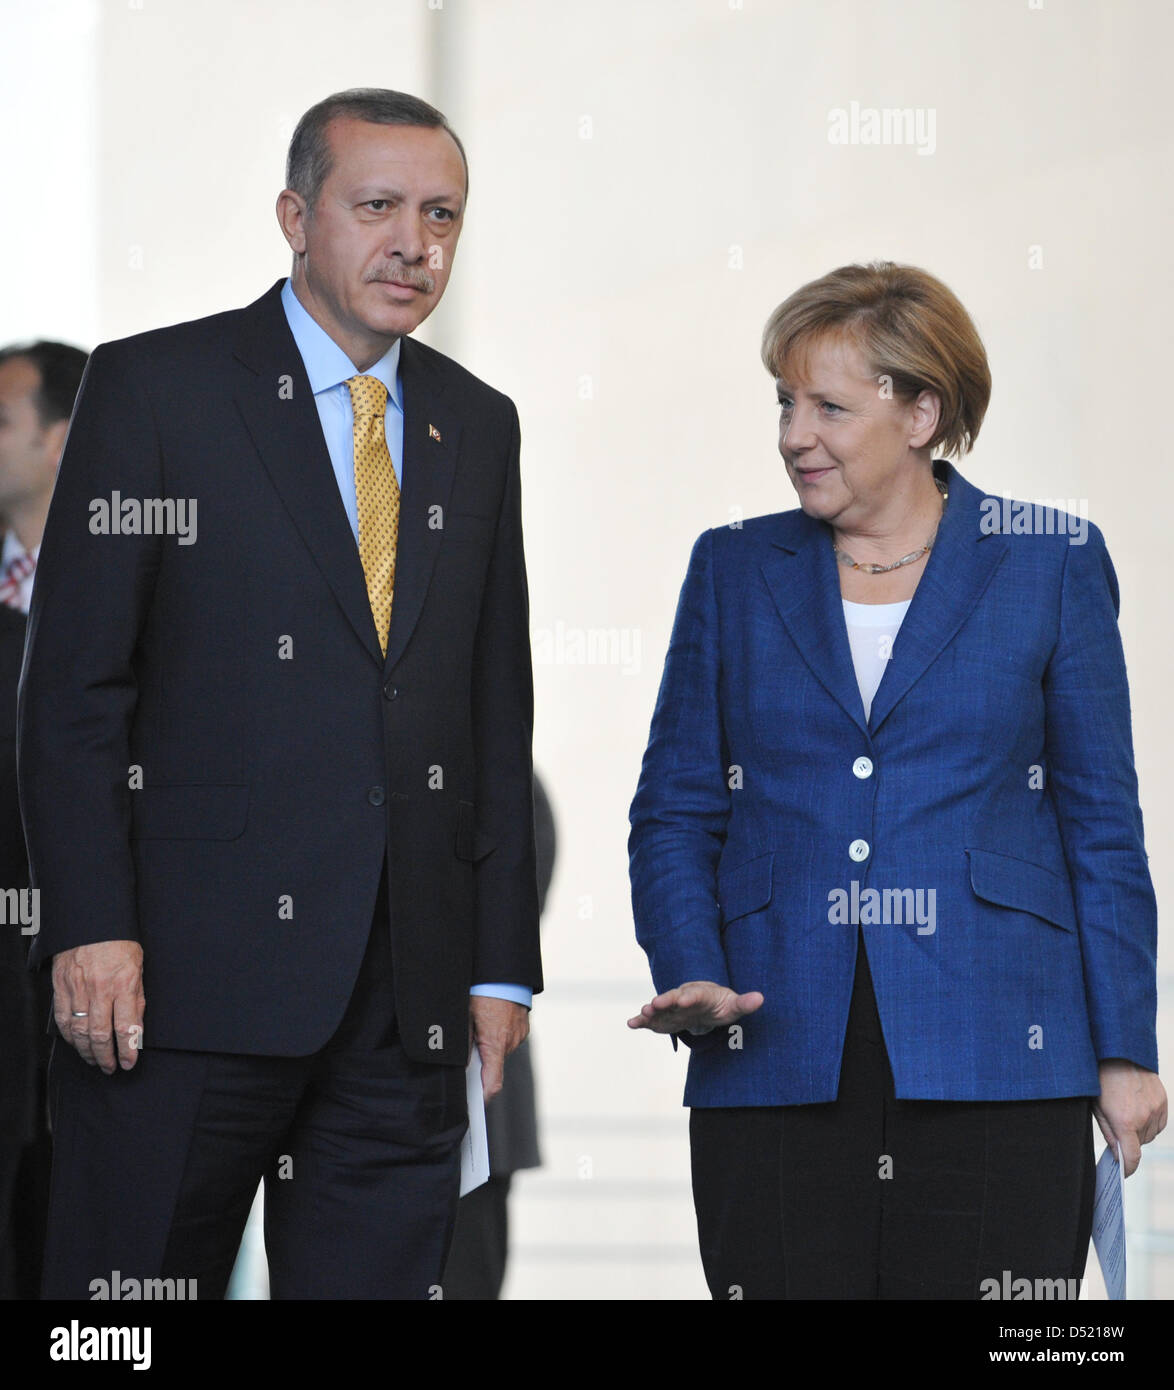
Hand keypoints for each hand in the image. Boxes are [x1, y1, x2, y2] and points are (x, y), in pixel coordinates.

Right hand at [52, 940, 144, 1074]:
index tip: (129, 1062)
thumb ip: (136, 999)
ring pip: (79, 1031)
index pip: (126, 1027)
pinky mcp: (61, 987)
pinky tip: (76, 1043)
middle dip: (106, 1056)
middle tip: (110, 1067)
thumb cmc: (120, 943)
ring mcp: (77, 989)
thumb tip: (136, 1028)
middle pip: (99, 1034)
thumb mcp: (138, 968)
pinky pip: (64, 1018)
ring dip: (87, 1051)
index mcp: (123, 983)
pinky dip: (69, 1036)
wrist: (92, 921)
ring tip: (95, 1060)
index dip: (127, 1050)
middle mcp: (99, 989)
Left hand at [469, 996, 528, 1101]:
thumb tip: (461, 1066)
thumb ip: (463, 1045)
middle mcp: (510, 1042)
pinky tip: (490, 1021)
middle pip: (494, 1065)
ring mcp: (519, 1035)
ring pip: (501, 1051)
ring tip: (480, 1027)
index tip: (475, 1101)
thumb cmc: (482, 992)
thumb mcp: (464, 1017)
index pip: (492, 1082)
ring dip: (490, 1047)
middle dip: (482, 1062)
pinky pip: (509, 1039)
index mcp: (495, 1043)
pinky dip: (499, 1037)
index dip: (483, 1096)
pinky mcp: (523, 1027)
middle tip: (469, 1049)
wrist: (504, 972)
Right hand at [627, 981, 763, 1037]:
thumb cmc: (721, 1004)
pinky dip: (642, 1022)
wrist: (706, 1004)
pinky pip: (652, 1020)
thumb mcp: (734, 1005)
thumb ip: (745, 1003)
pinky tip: (630, 1024)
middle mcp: (683, 998)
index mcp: (701, 994)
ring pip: (660, 1009)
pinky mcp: (665, 1018)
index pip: (695, 995)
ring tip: (641, 1015)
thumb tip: (760, 998)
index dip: (689, 997)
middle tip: (653, 1004)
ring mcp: (672, 1008)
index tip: (684, 1000)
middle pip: (673, 998)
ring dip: (651, 1012)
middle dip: (664, 1001)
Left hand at [1093, 1059, 1166, 1175]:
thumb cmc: (1101, 1079)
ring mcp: (1156, 1108)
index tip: (1125, 1172)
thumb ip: (1109, 1134)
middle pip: (1140, 1144)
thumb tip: (1118, 1155)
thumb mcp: (1096, 1108)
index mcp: (1124, 1121)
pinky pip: (1159, 1122)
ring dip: (1140, 1131)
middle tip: (1118, 1125)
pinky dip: (1150, 1122)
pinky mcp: (1162, 1101)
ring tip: (1127, 1113)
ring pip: (1150, 1134)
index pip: (1132, 1156)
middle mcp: (1143, 1117)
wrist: (1118, 1053)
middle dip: (1129, 1141)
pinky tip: (1139, 1109)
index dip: (1129, 1168)